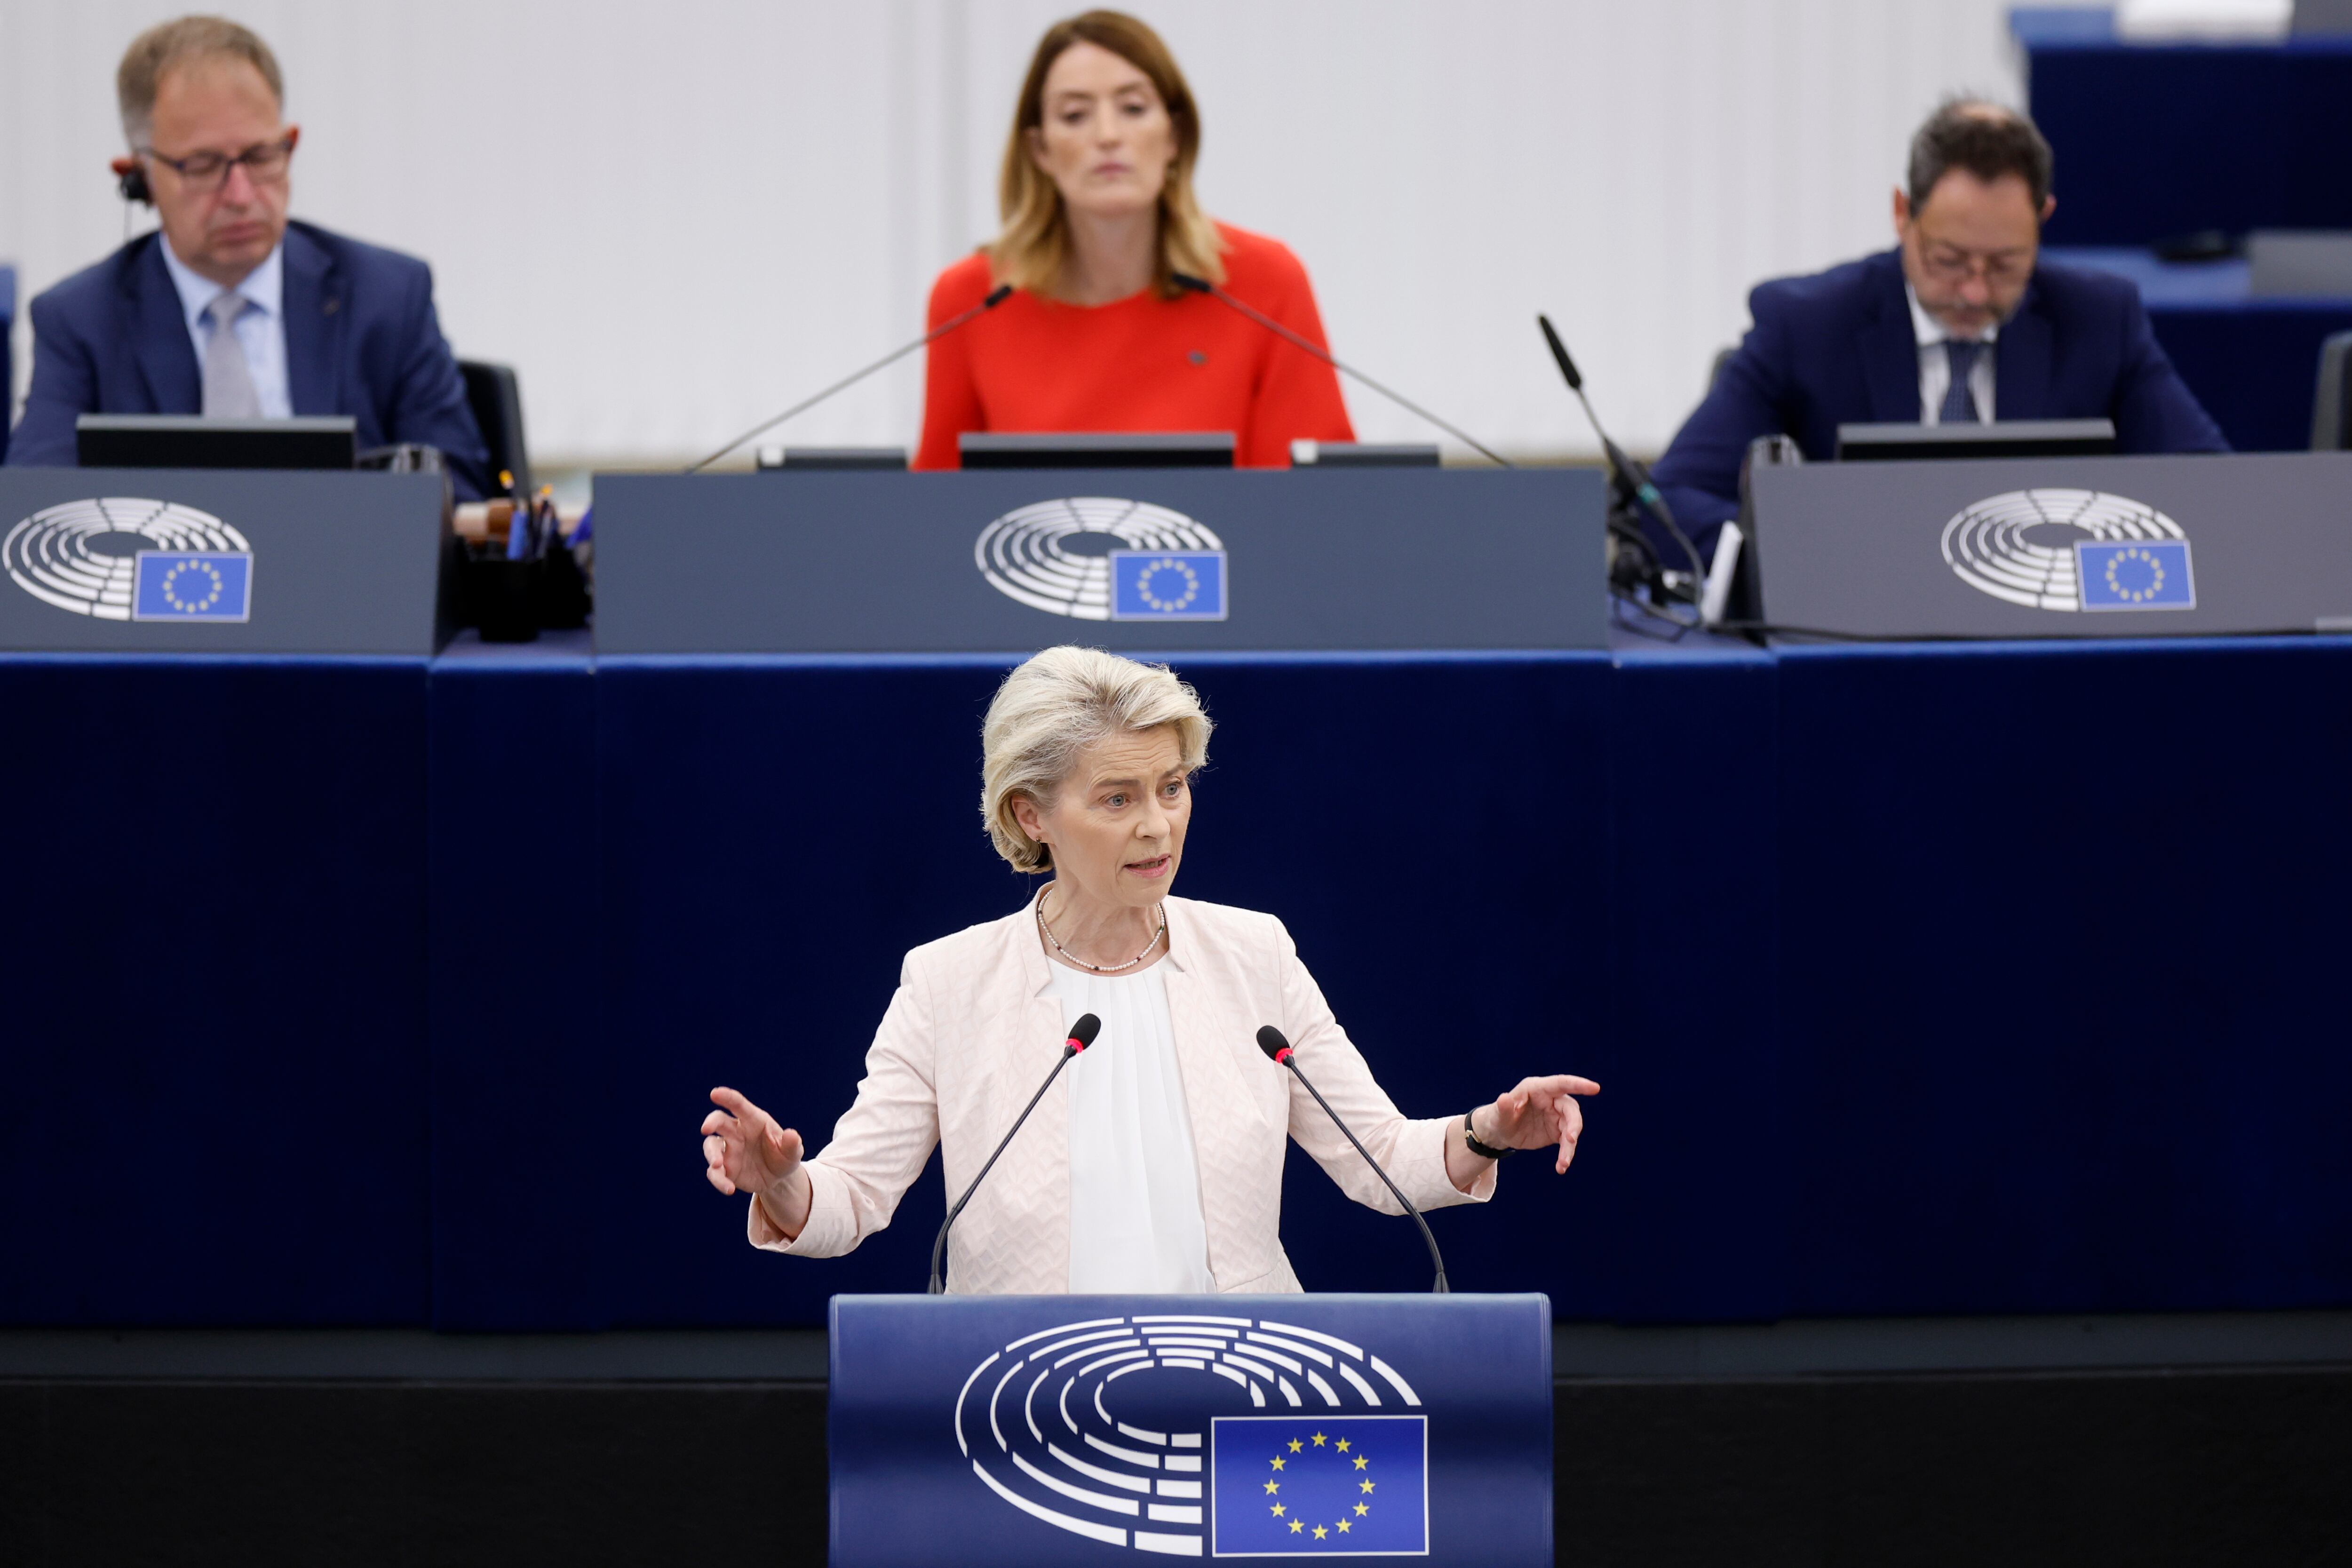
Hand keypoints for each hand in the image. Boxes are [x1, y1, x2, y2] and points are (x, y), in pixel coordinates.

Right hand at [702, 1087, 810, 1235]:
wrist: (779, 1178)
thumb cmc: (784, 1156)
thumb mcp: (793, 1152)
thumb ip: (792, 1144)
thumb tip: (792, 1135)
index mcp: (753, 1120)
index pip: (738, 1105)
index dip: (727, 1097)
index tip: (714, 1093)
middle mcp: (737, 1132)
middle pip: (718, 1121)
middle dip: (711, 1122)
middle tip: (706, 1129)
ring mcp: (728, 1150)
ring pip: (711, 1147)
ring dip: (711, 1155)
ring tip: (717, 1166)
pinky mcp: (725, 1169)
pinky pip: (715, 1173)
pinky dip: (719, 1180)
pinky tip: (729, 1189)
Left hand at [1473, 1074, 1599, 1174]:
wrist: (1500, 1133)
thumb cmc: (1498, 1117)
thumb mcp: (1498, 1114)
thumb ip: (1503, 1107)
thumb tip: (1504, 1098)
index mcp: (1537, 1089)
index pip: (1560, 1084)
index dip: (1578, 1084)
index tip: (1595, 1088)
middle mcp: (1550, 1100)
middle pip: (1570, 1110)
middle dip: (1573, 1125)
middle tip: (1570, 1140)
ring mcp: (1556, 1115)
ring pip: (1571, 1128)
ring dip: (1570, 1146)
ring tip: (1563, 1163)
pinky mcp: (1557, 1131)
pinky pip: (1567, 1142)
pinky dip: (1566, 1154)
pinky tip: (1561, 1167)